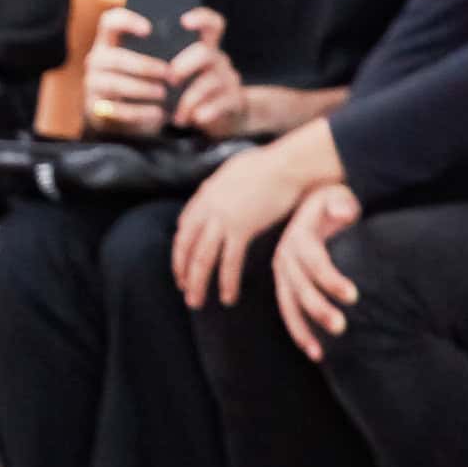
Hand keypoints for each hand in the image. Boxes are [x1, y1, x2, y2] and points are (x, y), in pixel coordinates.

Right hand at [82, 6, 167, 136]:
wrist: (127, 118)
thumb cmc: (145, 81)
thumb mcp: (149, 62)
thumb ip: (163, 46)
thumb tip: (187, 32)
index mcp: (109, 42)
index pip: (109, 22)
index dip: (127, 21)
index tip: (149, 30)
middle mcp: (96, 60)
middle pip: (116, 57)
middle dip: (145, 65)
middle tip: (170, 73)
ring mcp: (93, 84)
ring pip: (115, 84)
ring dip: (143, 89)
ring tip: (164, 93)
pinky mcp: (95, 108)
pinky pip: (118, 110)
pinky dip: (141, 112)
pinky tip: (159, 113)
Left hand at [167, 7, 245, 137]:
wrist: (221, 122)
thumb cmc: (190, 94)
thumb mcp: (181, 76)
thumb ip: (165, 65)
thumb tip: (134, 62)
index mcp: (204, 49)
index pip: (211, 24)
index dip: (201, 18)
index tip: (184, 21)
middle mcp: (218, 60)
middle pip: (204, 52)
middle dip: (183, 66)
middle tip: (170, 81)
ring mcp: (228, 80)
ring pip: (208, 83)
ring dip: (188, 101)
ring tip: (177, 116)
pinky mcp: (235, 100)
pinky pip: (221, 103)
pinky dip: (203, 113)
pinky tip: (194, 119)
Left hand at [172, 141, 301, 308]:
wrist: (286, 164)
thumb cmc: (269, 164)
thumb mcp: (234, 171)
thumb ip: (223, 186)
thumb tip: (222, 190)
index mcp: (204, 194)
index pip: (184, 226)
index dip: (181, 248)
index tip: (182, 263)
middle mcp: (207, 208)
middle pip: (186, 246)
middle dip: (182, 271)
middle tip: (183, 289)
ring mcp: (222, 219)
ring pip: (201, 259)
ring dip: (197, 283)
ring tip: (195, 302)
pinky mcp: (242, 229)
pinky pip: (229, 262)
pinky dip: (227, 282)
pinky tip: (228, 297)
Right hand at [272, 185, 360, 360]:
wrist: (313, 201)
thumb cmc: (332, 201)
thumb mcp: (338, 195)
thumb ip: (341, 203)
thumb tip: (343, 212)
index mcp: (299, 236)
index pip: (315, 261)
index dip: (330, 279)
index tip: (353, 295)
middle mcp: (285, 256)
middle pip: (299, 287)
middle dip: (317, 309)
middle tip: (340, 327)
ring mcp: (282, 272)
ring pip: (288, 304)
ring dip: (302, 329)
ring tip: (318, 353)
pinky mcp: (286, 283)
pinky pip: (288, 309)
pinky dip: (298, 330)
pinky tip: (314, 351)